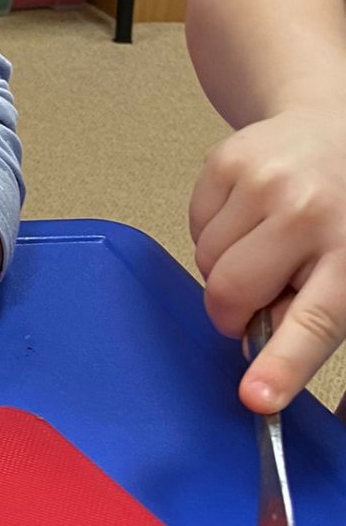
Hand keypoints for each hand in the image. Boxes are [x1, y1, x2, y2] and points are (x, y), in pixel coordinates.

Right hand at [190, 109, 345, 410]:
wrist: (336, 127)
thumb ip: (315, 319)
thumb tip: (261, 364)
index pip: (312, 323)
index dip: (280, 365)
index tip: (255, 398)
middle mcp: (309, 213)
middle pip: (233, 294)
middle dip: (234, 312)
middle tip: (259, 299)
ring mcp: (265, 180)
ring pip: (206, 263)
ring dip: (226, 267)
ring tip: (267, 241)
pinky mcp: (227, 159)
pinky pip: (194, 227)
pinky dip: (214, 232)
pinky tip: (249, 214)